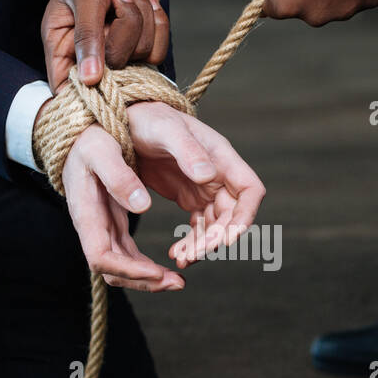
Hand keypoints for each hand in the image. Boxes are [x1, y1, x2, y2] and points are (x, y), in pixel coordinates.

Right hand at [42, 0, 169, 90]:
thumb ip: (88, 37)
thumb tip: (89, 79)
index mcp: (61, 37)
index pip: (63, 83)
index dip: (78, 95)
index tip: (97, 90)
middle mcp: (87, 47)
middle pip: (111, 71)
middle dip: (123, 32)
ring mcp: (116, 44)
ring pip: (138, 58)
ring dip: (141, 21)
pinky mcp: (141, 38)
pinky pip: (156, 50)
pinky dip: (156, 23)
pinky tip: (146, 2)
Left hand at [58, 102, 265, 291]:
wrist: (127, 118)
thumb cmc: (148, 118)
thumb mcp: (165, 130)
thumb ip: (188, 151)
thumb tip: (208, 175)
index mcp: (221, 156)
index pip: (250, 190)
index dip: (245, 217)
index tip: (227, 240)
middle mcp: (219, 174)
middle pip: (232, 215)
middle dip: (216, 238)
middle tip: (191, 255)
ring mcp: (205, 186)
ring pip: (216, 225)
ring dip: (203, 245)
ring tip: (180, 258)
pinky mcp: (189, 195)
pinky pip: (198, 226)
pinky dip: (191, 241)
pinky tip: (175, 253)